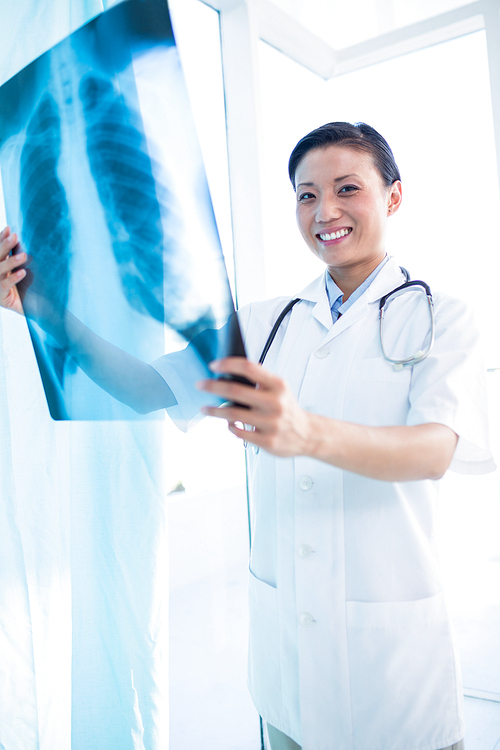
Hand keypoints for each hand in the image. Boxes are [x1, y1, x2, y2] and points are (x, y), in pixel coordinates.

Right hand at [0, 226, 27, 314]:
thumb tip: (22, 237)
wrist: (37, 309)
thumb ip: (21, 257)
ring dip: (11, 262)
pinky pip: (5, 286)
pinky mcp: (1, 297)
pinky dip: (13, 278)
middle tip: (14, 236)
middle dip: (4, 246)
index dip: (1, 239)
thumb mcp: (26, 270)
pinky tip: (22, 272)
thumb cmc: (30, 288)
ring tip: (24, 256)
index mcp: (0, 266)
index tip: (9, 229)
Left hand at [197, 357, 313, 456]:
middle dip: (213, 386)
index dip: (228, 364)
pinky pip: (239, 432)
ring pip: (233, 414)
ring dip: (214, 410)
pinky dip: (230, 426)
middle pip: (236, 390)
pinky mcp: (267, 440)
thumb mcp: (279, 389)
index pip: (249, 368)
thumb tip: (230, 373)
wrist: (307, 434)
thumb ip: (260, 380)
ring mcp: (270, 423)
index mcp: (278, 386)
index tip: (214, 365)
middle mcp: (275, 403)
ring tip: (204, 408)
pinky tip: (227, 423)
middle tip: (201, 385)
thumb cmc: (288, 409)